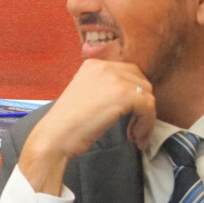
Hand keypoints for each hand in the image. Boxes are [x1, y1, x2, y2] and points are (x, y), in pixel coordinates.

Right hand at [19, 60, 154, 194]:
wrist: (55, 136)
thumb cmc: (66, 125)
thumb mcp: (84, 96)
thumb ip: (103, 90)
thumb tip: (130, 98)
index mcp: (93, 65)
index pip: (127, 73)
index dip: (133, 95)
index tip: (129, 116)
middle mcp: (105, 67)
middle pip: (140, 81)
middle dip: (142, 104)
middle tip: (135, 126)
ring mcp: (115, 79)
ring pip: (147, 95)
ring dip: (146, 116)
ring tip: (136, 135)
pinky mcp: (123, 95)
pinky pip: (147, 107)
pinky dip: (147, 124)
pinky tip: (136, 137)